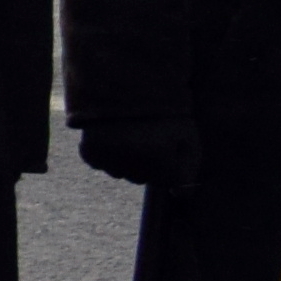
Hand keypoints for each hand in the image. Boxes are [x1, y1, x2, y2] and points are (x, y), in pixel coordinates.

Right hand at [80, 119, 204, 191]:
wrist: (125, 84)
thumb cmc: (162, 112)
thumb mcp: (186, 135)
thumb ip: (189, 168)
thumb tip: (181, 196)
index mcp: (160, 157)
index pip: (168, 181)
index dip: (171, 164)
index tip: (168, 146)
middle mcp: (133, 162)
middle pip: (142, 178)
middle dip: (148, 164)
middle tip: (147, 137)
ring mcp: (110, 159)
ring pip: (120, 173)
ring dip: (126, 160)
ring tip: (129, 134)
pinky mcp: (90, 152)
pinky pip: (100, 164)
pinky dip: (106, 154)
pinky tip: (112, 136)